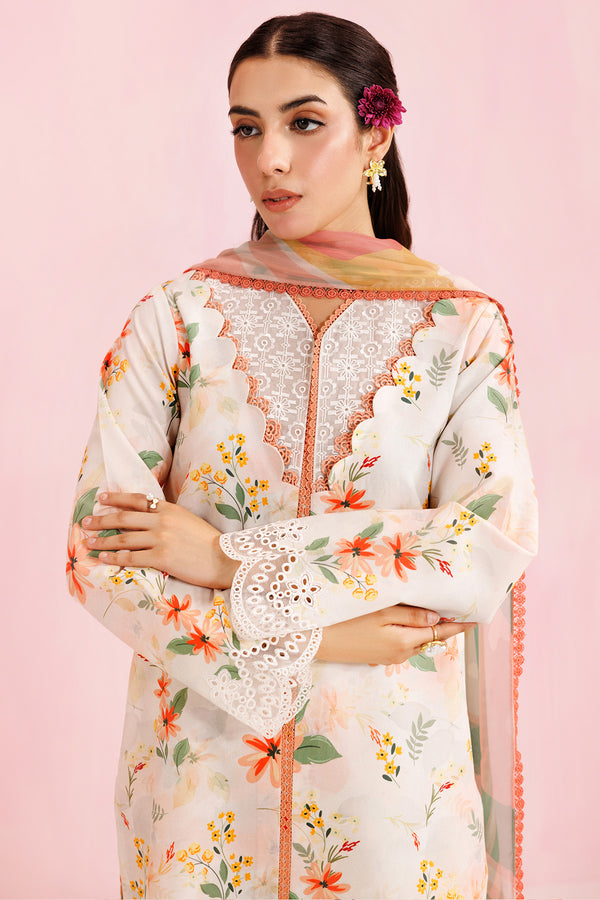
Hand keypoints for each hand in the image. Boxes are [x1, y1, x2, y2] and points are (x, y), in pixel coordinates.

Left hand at [82, 492, 238, 588]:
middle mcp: (162, 521)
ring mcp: (160, 539)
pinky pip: (131, 557)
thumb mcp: (189, 520)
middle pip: (123, 518)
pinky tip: (104, 557)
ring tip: (89, 541)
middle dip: (101, 519)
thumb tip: (150, 516)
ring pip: (123, 538)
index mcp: (169, 509)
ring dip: (102, 540)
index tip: (101, 498)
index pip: (137, 500)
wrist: (225, 559)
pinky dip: (114, 557)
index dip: (117, 498)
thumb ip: (169, 516)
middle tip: (86, 522)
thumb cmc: (210, 542)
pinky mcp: (161, 558)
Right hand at [315, 604, 474, 665]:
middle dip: (443, 625)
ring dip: (426, 628)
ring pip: (417, 640)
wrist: (317, 641)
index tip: (476, 618)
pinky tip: (406, 619)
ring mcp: (389, 657)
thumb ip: (412, 616)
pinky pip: (403, 643)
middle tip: (455, 606)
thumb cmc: (348, 622)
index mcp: (405, 642)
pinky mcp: (379, 655)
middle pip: (430, 637)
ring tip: (434, 609)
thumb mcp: (382, 613)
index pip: (441, 633)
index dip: (459, 626)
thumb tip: (438, 619)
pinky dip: (411, 632)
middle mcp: (401, 653)